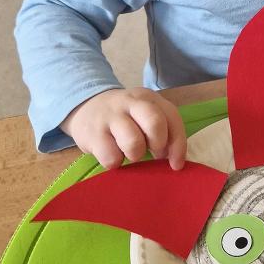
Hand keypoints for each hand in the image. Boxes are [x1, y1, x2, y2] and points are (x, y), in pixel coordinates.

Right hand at [60, 87, 186, 170]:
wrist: (85, 106)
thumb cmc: (123, 118)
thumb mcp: (143, 115)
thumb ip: (161, 130)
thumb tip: (174, 162)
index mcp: (149, 98)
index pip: (172, 118)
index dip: (178, 145)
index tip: (176, 164)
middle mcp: (131, 103)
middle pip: (155, 123)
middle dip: (158, 145)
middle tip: (152, 153)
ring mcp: (111, 116)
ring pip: (133, 142)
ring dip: (135, 155)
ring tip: (129, 152)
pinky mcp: (93, 133)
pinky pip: (111, 157)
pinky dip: (115, 162)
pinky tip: (112, 154)